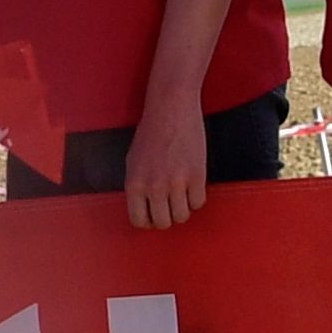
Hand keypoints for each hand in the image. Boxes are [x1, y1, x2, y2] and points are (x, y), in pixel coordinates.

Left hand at [122, 91, 210, 230]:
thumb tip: (145, 209)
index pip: (139, 221)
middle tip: (170, 206)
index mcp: (134, 184)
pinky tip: (192, 185)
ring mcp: (176, 182)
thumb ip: (137, 187)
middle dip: (167, 217)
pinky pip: (198, 202)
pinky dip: (196, 198)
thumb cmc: (150, 133)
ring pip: (182, 216)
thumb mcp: (133, 162)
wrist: (170, 109)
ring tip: (181, 195)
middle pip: (162, 222)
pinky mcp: (197, 175)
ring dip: (183, 209)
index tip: (154, 215)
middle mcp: (154, 187)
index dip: (148, 221)